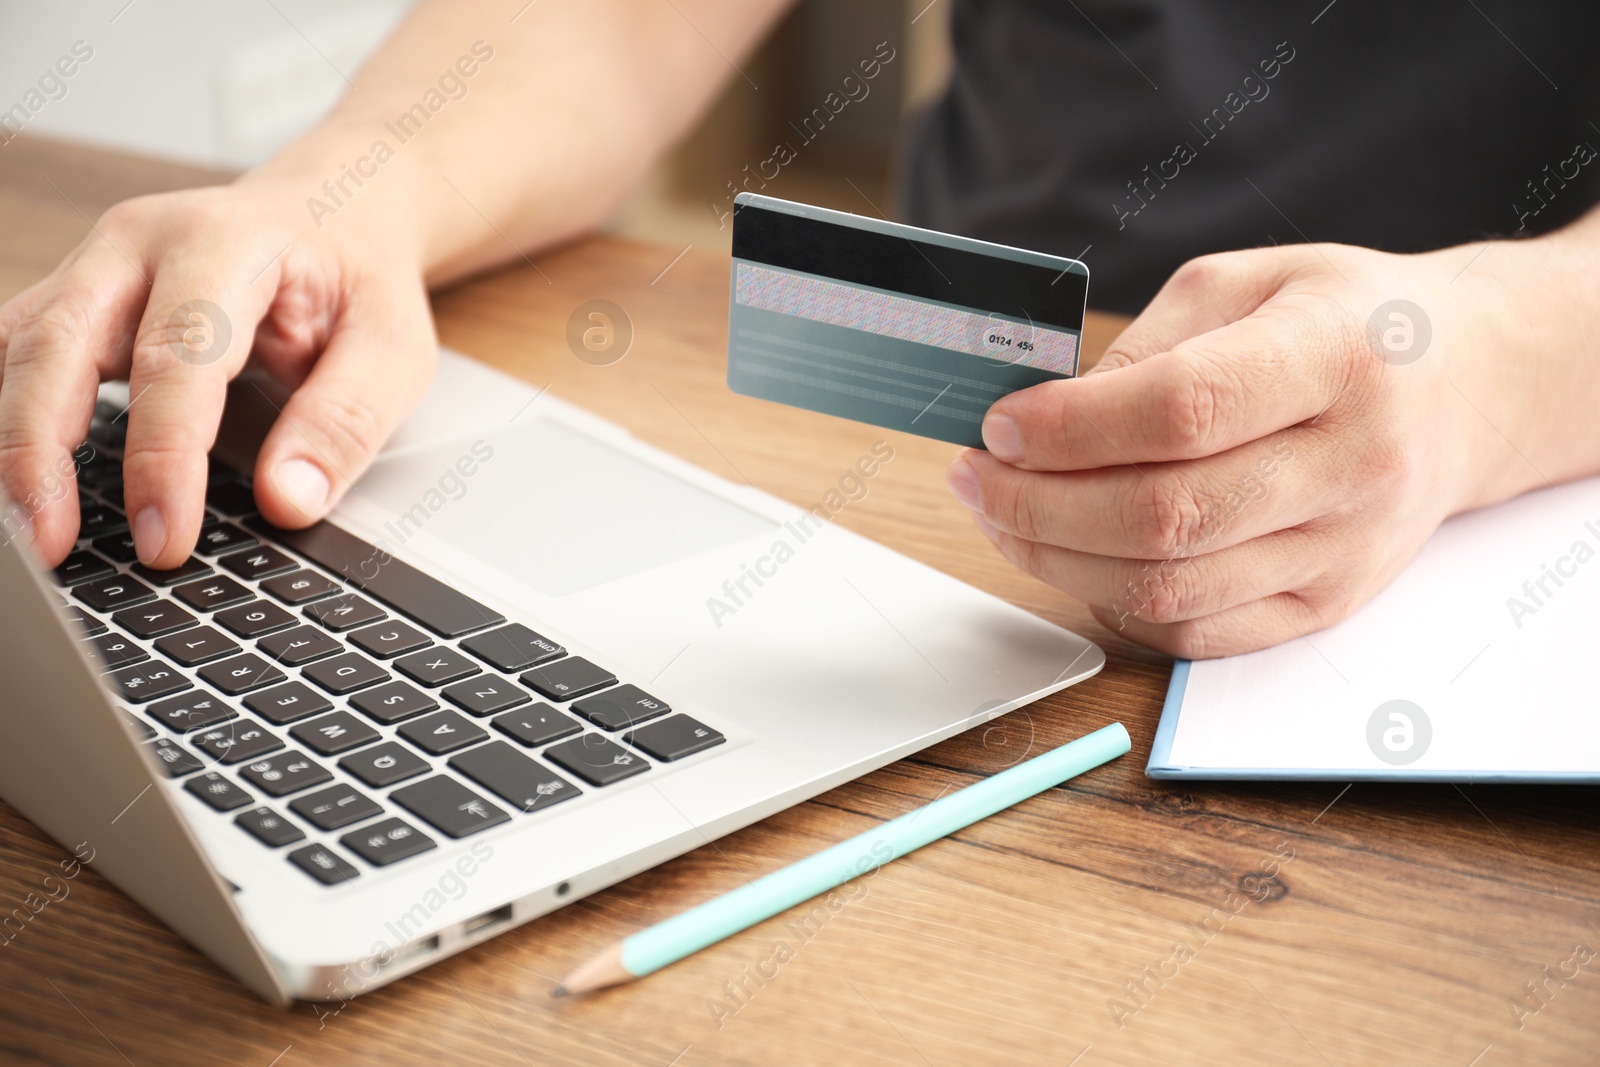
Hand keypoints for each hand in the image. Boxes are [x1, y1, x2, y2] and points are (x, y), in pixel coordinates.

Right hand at [0, 176, 436, 569]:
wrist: (333, 214)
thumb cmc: (356, 280)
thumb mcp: (394, 347)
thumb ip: (345, 422)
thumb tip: (288, 501)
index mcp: (226, 242)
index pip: (176, 357)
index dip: (162, 456)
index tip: (165, 540)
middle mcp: (139, 243)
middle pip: (57, 342)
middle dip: (38, 450)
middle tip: (47, 548)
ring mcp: (95, 267)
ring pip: (18, 347)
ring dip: (10, 440)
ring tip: (25, 532)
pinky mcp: (74, 300)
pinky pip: (17, 356)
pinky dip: (11, 417)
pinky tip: (20, 483)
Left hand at [945, 236, 1593, 656]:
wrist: (1465, 388)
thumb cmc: (1343, 324)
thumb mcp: (1248, 282)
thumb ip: (1147, 348)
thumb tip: (1044, 418)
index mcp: (1338, 357)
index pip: (1182, 412)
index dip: (1071, 430)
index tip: (998, 426)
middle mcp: (1354, 464)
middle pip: (1164, 517)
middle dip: (1038, 504)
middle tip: (976, 478)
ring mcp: (1345, 550)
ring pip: (1170, 588)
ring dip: (1058, 559)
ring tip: (1003, 515)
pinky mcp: (1326, 605)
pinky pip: (1196, 632)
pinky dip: (1113, 602)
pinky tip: (1075, 556)